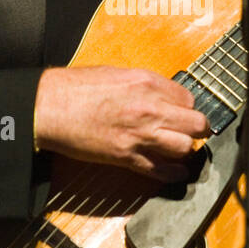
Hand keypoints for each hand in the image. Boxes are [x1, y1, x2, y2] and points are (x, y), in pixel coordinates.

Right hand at [33, 65, 210, 181]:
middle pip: (196, 124)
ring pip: (184, 148)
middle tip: (194, 132)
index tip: (181, 112)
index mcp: (147, 82)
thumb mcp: (117, 73)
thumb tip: (160, 95)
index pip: (188, 98)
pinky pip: (161, 171)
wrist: (50, 106)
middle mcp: (150, 108)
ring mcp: (140, 135)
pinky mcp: (127, 157)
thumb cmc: (76, 87)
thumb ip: (144, 85)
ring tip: (178, 149)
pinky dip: (172, 174)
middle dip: (198, 129)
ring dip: (183, 149)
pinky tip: (175, 172)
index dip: (186, 107)